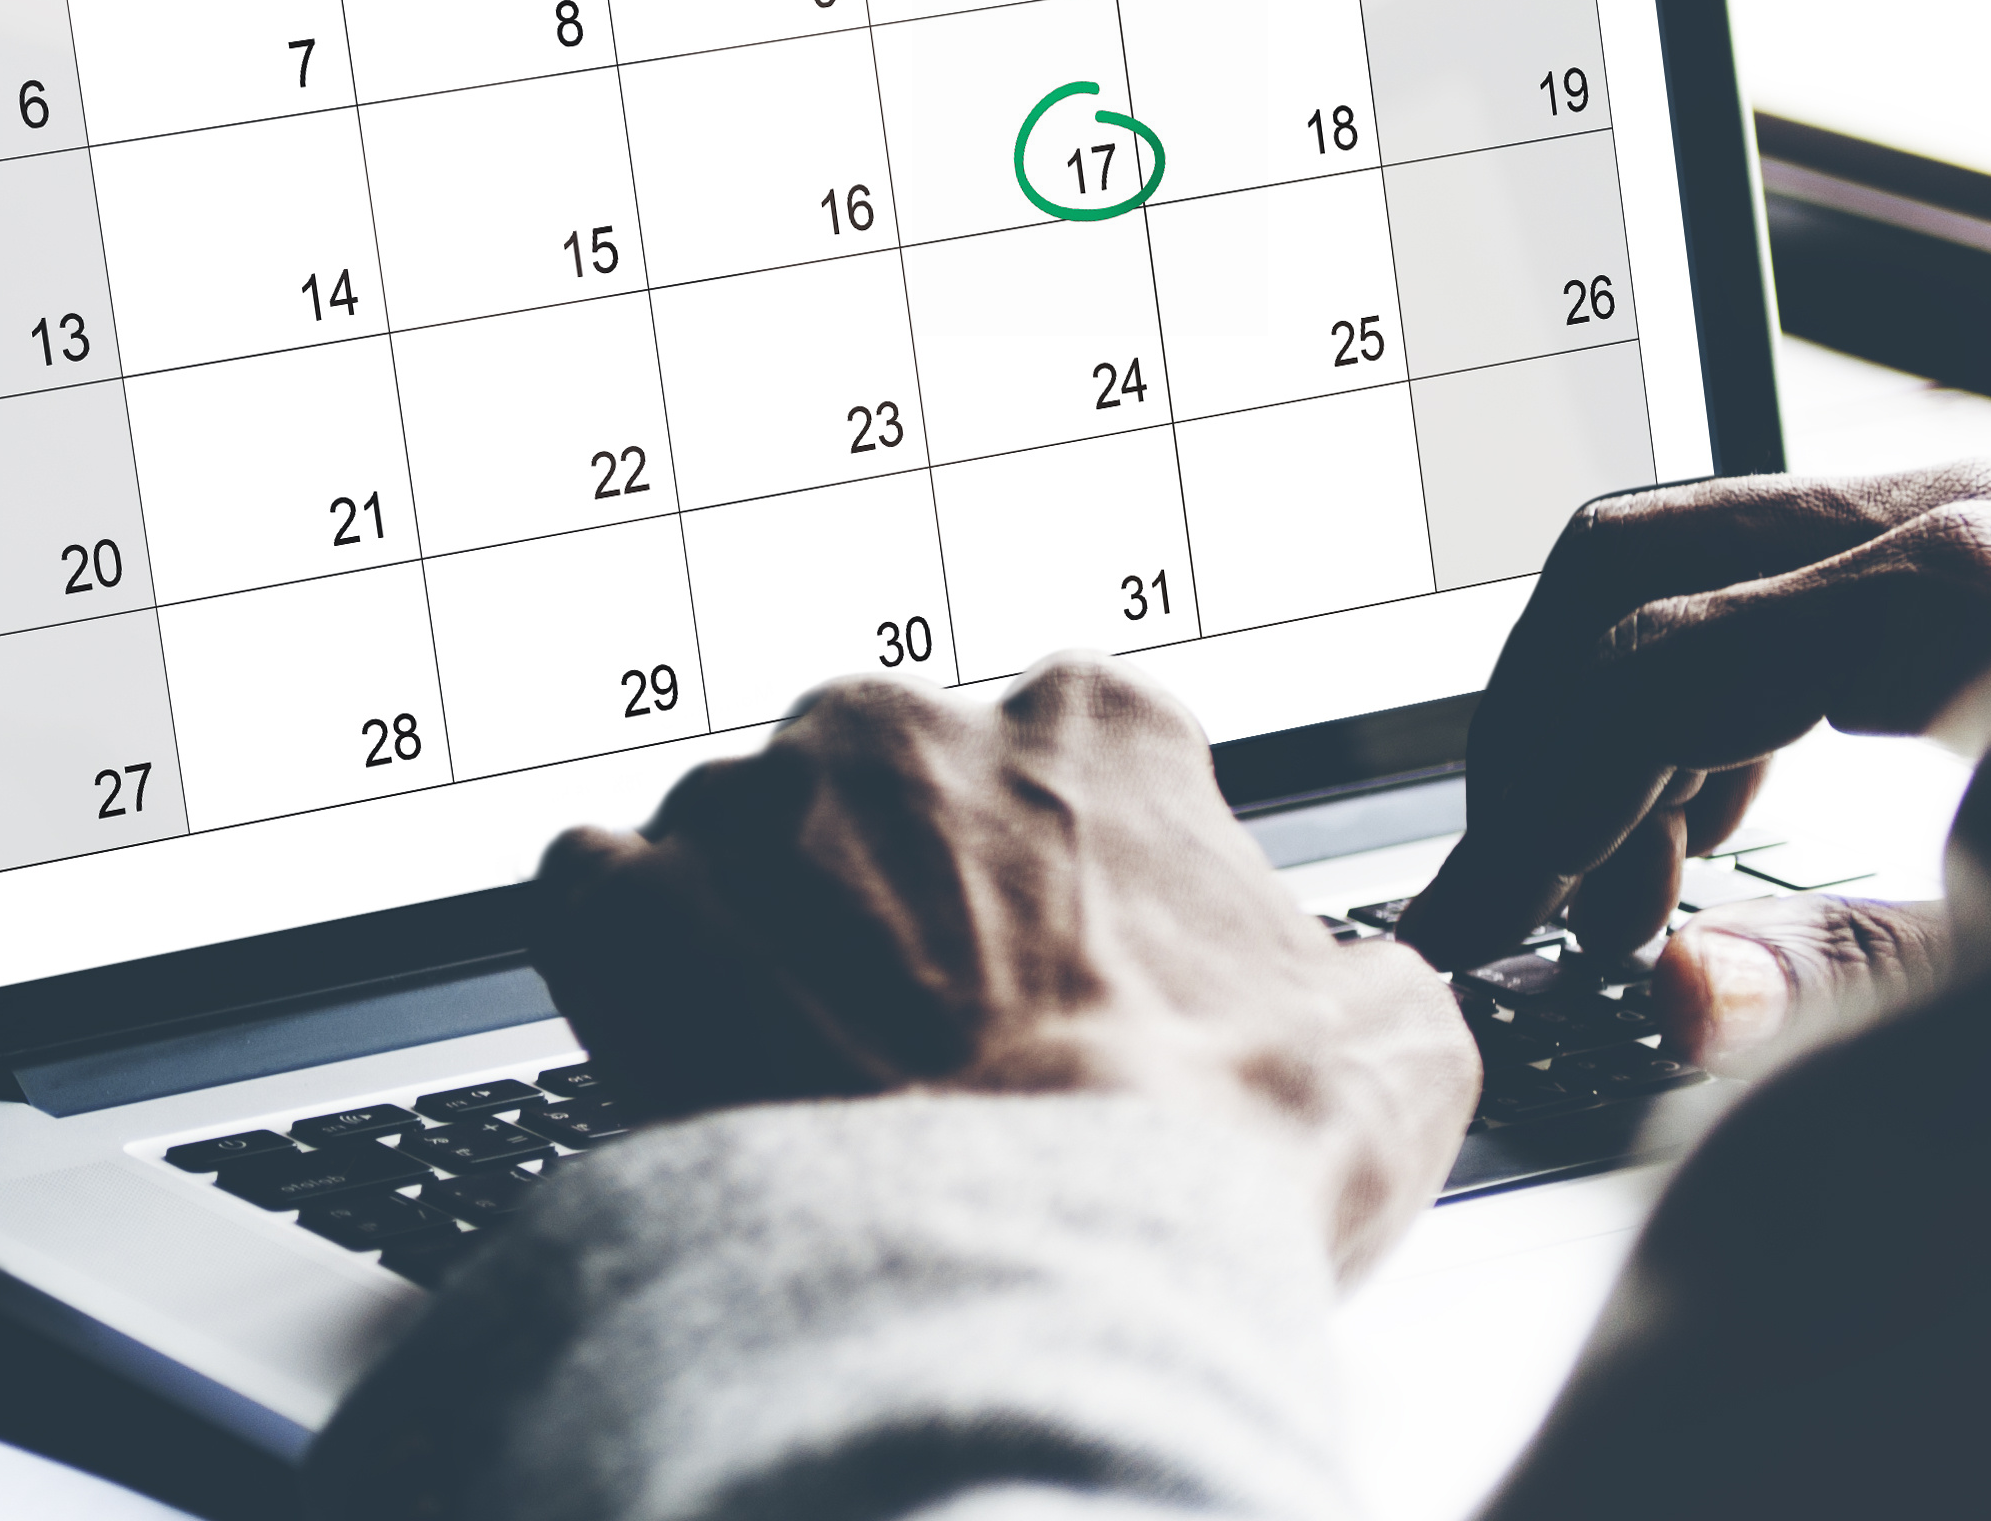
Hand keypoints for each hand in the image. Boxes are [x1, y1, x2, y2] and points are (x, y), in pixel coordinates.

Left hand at [532, 663, 1475, 1276]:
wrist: (1027, 1265)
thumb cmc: (1209, 1158)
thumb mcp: (1392, 1052)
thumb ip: (1357, 976)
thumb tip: (1353, 991)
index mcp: (1097, 729)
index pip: (1075, 750)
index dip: (1072, 868)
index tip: (1068, 956)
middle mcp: (909, 724)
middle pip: (890, 789)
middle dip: (901, 891)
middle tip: (934, 1032)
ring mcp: (751, 801)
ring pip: (742, 838)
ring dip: (765, 930)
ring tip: (809, 1070)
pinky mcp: (626, 897)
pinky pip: (598, 894)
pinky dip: (629, 960)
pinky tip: (683, 1050)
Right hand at [1392, 465, 1990, 990]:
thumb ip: (1871, 970)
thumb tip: (1684, 997)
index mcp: (1970, 594)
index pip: (1654, 666)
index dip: (1546, 801)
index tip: (1486, 915)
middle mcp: (1943, 516)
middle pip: (1625, 569)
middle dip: (1539, 737)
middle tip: (1516, 889)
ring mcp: (1952, 513)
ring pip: (1673, 559)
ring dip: (1604, 717)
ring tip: (1618, 897)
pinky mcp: (1966, 544)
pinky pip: (1759, 581)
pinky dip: (1689, 692)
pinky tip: (1705, 828)